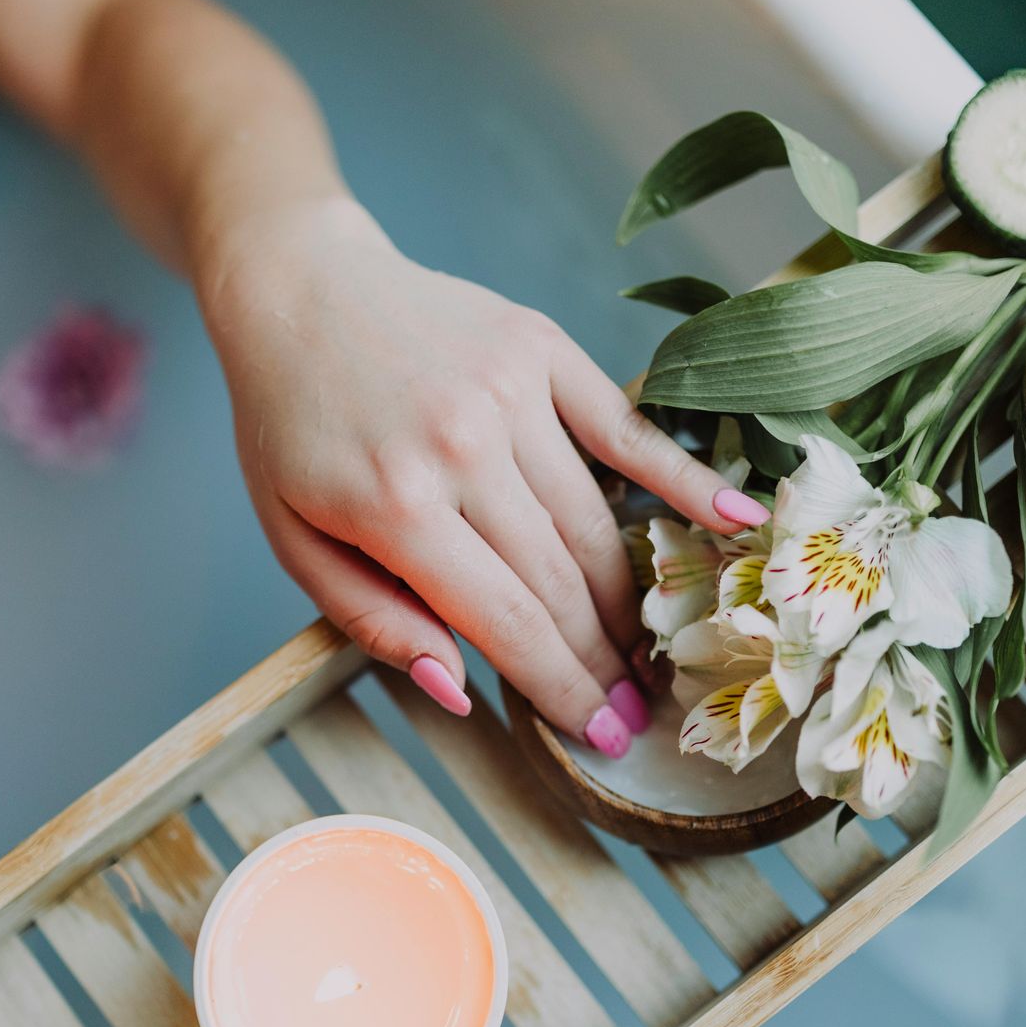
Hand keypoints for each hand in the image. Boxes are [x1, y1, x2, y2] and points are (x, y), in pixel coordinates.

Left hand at [199, 200, 767, 751]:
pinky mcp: (541, 349)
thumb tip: (459, 690)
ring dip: (628, 599)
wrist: (296, 288)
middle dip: (602, 662)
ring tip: (646, 651)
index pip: (507, 623)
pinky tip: (735, 520)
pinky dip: (683, 478)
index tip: (601, 737)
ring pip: (594, 522)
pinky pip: (626, 428)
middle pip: (560, 583)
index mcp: (396, 507)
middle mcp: (462, 448)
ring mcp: (510, 393)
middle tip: (635, 713)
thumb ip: (373, 620)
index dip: (562, 690)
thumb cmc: (290, 425)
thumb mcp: (293, 540)